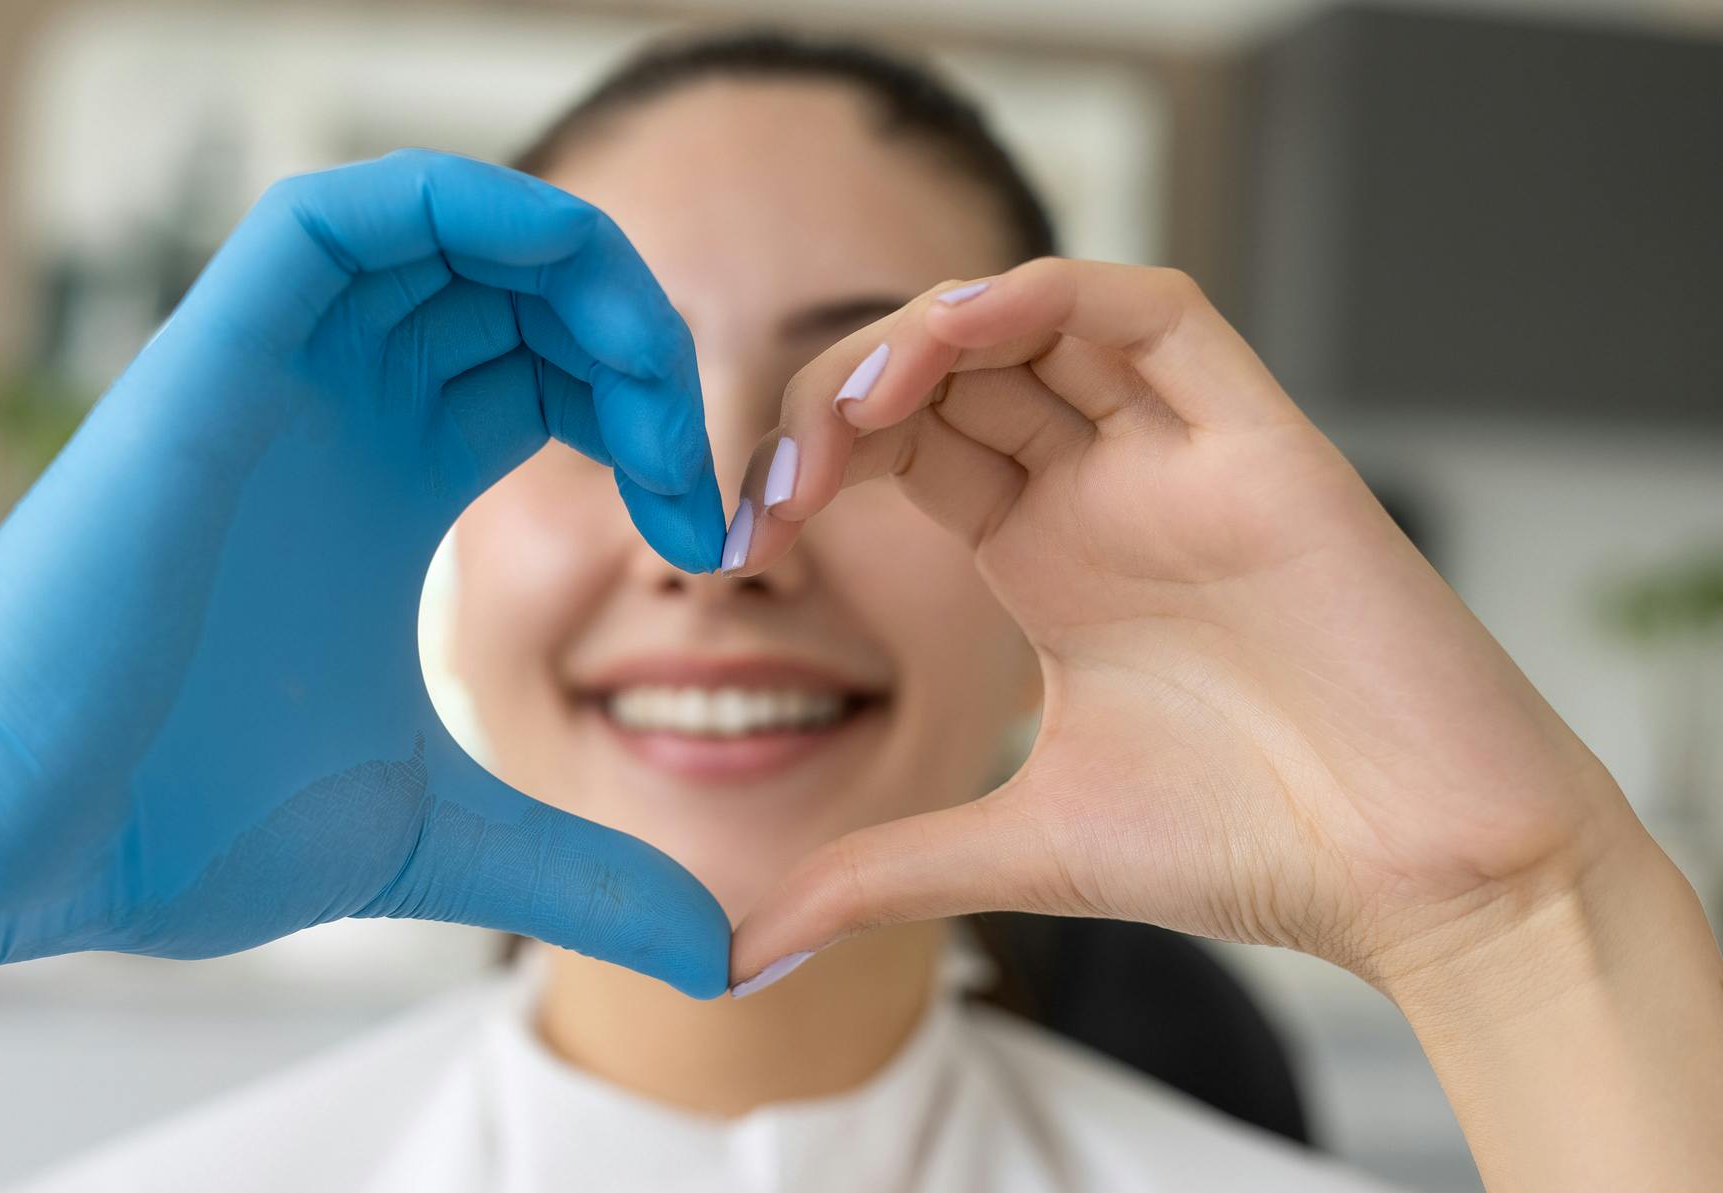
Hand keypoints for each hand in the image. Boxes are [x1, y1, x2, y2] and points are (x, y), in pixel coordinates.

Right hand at [0, 149, 731, 1042]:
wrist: (14, 840)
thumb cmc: (184, 823)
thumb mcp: (438, 838)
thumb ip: (583, 877)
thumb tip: (723, 965)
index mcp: (393, 485)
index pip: (554, 375)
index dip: (659, 425)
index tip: (710, 547)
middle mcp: (345, 408)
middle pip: (528, 292)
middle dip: (646, 347)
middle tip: (699, 476)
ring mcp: (281, 373)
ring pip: (458, 227)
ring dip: (586, 270)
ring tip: (651, 391)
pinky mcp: (214, 353)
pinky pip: (344, 215)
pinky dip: (468, 207)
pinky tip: (559, 290)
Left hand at [725, 257, 1650, 994]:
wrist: (1415, 880)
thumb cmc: (1245, 853)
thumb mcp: (1014, 847)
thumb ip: (878, 872)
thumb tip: (743, 949)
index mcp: (1045, 559)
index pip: (908, 447)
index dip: (815, 460)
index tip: (741, 540)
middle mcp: (1104, 492)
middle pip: (952, 373)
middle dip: (844, 396)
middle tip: (777, 478)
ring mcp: (1178, 460)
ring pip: (1036, 323)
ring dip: (928, 332)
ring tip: (851, 405)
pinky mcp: (1260, 442)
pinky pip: (1153, 316)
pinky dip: (1051, 296)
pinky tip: (962, 331)